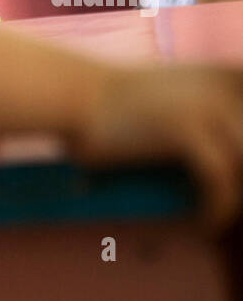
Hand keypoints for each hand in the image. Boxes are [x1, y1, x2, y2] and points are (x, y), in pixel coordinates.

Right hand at [72, 64, 242, 231]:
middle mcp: (223, 86)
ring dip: (234, 201)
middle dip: (241, 180)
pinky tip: (199, 225)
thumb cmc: (116, 103)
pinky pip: (223, 188)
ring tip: (211, 217)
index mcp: (225, 75)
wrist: (75, 95)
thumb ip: (209, 114)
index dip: (240, 155)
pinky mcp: (187, 131)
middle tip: (221, 202)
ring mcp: (207, 106)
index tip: (229, 180)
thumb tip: (237, 165)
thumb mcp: (176, 94)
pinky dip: (215, 213)